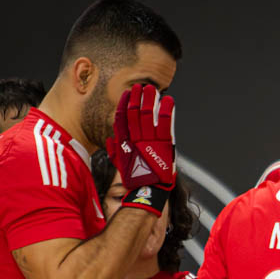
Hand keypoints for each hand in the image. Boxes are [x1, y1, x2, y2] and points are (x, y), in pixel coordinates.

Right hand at [107, 84, 175, 215]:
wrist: (147, 191)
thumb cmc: (135, 179)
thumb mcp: (120, 163)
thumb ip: (115, 149)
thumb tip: (111, 139)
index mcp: (124, 142)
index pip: (121, 118)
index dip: (125, 104)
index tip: (127, 94)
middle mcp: (135, 139)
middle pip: (134, 113)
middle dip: (137, 98)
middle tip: (140, 87)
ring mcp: (149, 141)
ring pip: (148, 115)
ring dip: (150, 100)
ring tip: (153, 89)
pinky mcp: (163, 145)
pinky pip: (165, 124)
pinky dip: (166, 111)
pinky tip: (168, 100)